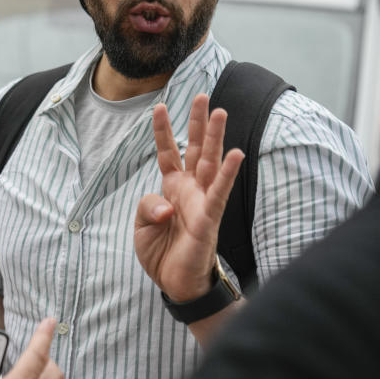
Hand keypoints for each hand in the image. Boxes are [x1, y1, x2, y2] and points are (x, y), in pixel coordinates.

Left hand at [134, 94, 243, 301]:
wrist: (175, 284)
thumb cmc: (162, 252)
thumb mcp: (142, 225)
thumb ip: (148, 207)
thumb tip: (167, 206)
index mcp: (173, 187)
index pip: (168, 152)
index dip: (163, 131)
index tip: (160, 106)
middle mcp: (190, 189)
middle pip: (196, 148)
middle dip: (198, 122)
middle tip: (202, 95)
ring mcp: (202, 201)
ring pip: (211, 162)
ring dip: (216, 137)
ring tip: (220, 112)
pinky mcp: (210, 218)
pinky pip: (220, 192)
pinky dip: (228, 173)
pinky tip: (237, 154)